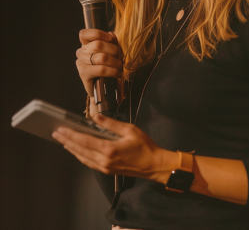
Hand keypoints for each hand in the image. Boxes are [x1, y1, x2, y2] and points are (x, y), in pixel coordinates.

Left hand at [52, 114, 177, 181]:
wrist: (154, 165)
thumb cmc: (145, 146)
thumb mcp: (130, 130)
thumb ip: (111, 124)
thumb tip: (95, 117)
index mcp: (109, 149)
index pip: (84, 141)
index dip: (70, 135)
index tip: (60, 129)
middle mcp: (104, 160)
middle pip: (80, 150)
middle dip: (67, 141)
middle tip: (56, 134)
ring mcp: (104, 167)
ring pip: (83, 157)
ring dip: (72, 149)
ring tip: (63, 141)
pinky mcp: (107, 170)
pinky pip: (89, 162)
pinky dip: (80, 155)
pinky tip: (77, 151)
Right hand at [76, 29, 122, 96]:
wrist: (102, 88)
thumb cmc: (107, 67)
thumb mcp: (111, 52)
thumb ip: (111, 42)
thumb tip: (111, 35)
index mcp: (85, 45)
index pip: (85, 34)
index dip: (99, 34)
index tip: (110, 39)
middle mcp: (81, 53)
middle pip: (98, 44)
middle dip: (114, 50)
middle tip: (120, 57)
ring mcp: (81, 63)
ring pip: (101, 57)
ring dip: (115, 62)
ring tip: (120, 66)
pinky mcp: (84, 74)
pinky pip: (101, 70)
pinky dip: (113, 71)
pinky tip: (117, 74)